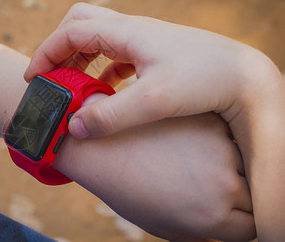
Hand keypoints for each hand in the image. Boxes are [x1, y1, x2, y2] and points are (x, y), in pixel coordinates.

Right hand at [24, 2, 279, 139]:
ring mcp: (142, 38)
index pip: (70, 32)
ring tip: (74, 86)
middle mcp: (130, 29)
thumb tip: (73, 127)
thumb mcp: (153, 100)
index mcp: (124, 32)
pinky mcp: (153, 51)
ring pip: (97, 37)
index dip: (46, 54)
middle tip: (53, 77)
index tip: (35, 80)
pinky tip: (106, 89)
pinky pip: (116, 52)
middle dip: (60, 48)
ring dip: (80, 58)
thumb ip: (110, 115)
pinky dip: (101, 67)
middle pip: (80, 23)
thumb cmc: (202, 80)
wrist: (243, 76)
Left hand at [54, 95, 254, 240]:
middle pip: (253, 194)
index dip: (236, 220)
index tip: (221, 210)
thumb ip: (196, 232)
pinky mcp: (210, 121)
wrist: (100, 145)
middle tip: (208, 184)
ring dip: (229, 163)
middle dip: (236, 194)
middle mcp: (224, 184)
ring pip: (245, 161)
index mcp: (212, 217)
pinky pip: (228, 134)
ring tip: (198, 160)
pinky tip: (190, 138)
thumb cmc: (125, 189)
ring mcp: (220, 148)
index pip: (252, 227)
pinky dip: (216, 138)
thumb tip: (218, 232)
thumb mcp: (159, 224)